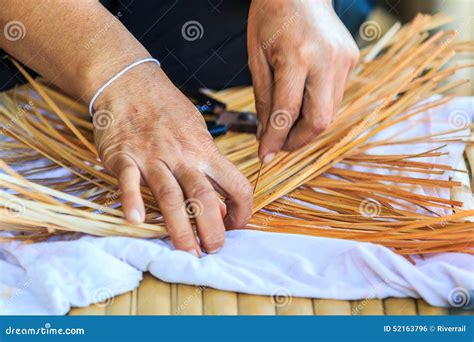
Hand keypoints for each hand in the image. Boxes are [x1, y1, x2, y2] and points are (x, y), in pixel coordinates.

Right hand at [92, 62, 252, 255]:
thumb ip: (208, 166)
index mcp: (204, 149)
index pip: (235, 182)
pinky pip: (128, 180)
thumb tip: (222, 205)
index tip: (236, 225)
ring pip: (170, 196)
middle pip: (204, 196)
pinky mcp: (123, 156)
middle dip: (213, 229)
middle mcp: (182, 155)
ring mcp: (152, 156)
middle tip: (213, 250)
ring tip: (187, 253)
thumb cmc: (166, 109)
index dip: (242, 208)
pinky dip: (131, 199)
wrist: (128, 81)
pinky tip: (136, 221)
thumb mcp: (196, 131)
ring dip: (180, 228)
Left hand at [248, 0, 358, 162]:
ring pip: (330, 113)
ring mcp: (344, 60)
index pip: (287, 112)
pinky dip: (317, 108)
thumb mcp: (256, 57)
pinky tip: (301, 104)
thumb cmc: (270, 17)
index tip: (264, 156)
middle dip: (298, 141)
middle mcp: (327, 60)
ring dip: (307, 127)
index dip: (275, 140)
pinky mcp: (351, 60)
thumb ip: (264, 98)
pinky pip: (334, 97)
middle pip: (320, 121)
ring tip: (286, 127)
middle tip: (279, 146)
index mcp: (297, 56)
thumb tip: (266, 134)